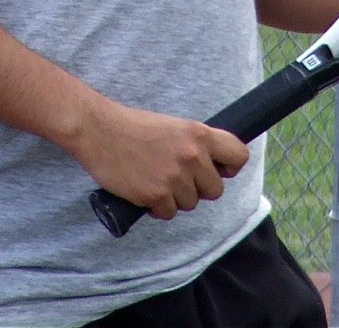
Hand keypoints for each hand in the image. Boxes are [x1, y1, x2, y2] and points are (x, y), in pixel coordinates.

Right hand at [73, 93, 249, 221]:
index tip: (219, 169)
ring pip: (191, 203)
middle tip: (177, 177)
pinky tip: (145, 189)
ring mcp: (174, 177)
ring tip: (156, 178)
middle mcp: (191, 156)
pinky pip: (169, 213)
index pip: (238, 155)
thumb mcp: (174, 126)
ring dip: (175, 197)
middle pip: (215, 190)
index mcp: (199, 133)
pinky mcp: (156, 195)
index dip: (230, 167)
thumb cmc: (135, 127)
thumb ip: (195, 144)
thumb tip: (213, 166)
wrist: (100, 131)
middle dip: (198, 188)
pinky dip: (157, 207)